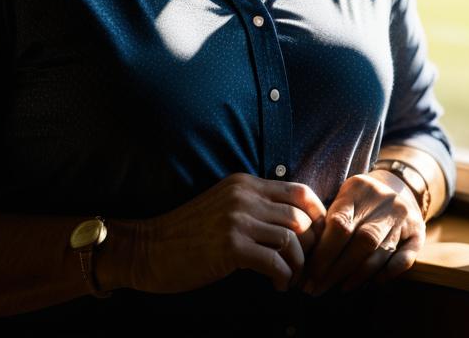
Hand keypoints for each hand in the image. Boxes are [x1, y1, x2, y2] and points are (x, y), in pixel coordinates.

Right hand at [129, 173, 326, 294]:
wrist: (150, 248)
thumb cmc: (189, 233)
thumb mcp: (224, 206)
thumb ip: (254, 206)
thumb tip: (294, 224)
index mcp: (244, 183)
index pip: (299, 191)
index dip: (318, 217)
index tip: (318, 240)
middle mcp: (244, 196)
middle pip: (301, 217)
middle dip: (312, 247)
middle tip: (307, 267)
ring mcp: (237, 220)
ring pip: (292, 239)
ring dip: (299, 266)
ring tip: (291, 279)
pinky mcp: (231, 246)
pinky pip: (275, 262)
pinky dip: (283, 278)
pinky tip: (277, 286)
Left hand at [298, 169, 424, 296]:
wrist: (399, 186)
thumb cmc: (360, 198)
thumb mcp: (344, 196)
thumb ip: (328, 219)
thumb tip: (305, 254)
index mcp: (358, 188)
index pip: (339, 223)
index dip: (323, 253)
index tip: (309, 274)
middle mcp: (384, 201)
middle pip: (361, 241)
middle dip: (336, 269)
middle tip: (318, 287)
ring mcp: (404, 217)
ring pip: (381, 252)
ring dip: (358, 275)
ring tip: (340, 288)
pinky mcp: (419, 233)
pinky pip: (405, 259)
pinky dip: (387, 274)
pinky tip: (371, 283)